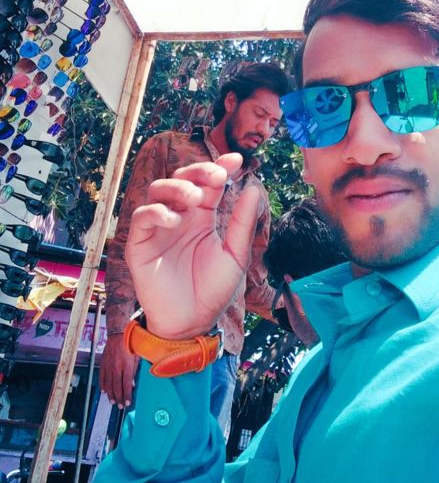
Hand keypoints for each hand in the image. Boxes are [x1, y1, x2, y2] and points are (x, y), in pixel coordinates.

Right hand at [99, 333, 138, 407]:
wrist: (118, 334)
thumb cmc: (130, 345)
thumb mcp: (137, 357)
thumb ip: (134, 371)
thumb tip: (132, 384)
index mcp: (126, 366)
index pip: (127, 384)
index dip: (127, 395)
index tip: (128, 402)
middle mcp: (116, 367)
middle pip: (117, 387)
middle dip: (119, 398)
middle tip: (121, 406)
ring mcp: (108, 366)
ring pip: (108, 384)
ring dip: (111, 394)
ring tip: (113, 402)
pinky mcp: (103, 364)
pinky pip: (102, 377)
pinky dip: (103, 385)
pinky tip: (104, 391)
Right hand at [125, 155, 259, 339]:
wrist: (192, 321)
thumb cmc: (213, 290)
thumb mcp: (235, 255)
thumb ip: (242, 223)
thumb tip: (253, 189)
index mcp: (203, 217)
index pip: (209, 183)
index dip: (220, 167)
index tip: (236, 160)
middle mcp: (180, 216)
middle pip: (182, 178)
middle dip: (198, 171)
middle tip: (215, 176)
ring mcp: (159, 227)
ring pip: (158, 190)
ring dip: (177, 187)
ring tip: (194, 198)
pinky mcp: (141, 243)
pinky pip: (142, 216)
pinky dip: (156, 211)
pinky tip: (174, 219)